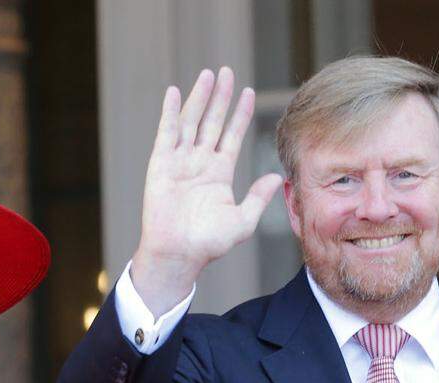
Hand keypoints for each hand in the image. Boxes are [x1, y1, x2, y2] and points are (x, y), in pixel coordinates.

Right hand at [132, 67, 283, 315]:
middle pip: (211, 121)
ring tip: (208, 74)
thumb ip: (258, 198)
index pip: (231, 135)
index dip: (240, 114)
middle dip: (220, 97)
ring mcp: (180, 162)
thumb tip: (277, 178)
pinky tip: (175, 93)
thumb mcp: (243, 221)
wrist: (179, 254)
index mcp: (219, 173)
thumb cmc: (209, 243)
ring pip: (191, 122)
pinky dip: (170, 113)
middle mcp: (200, 163)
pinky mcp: (161, 165)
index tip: (249, 93)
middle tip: (226, 72)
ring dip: (198, 98)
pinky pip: (166, 133)